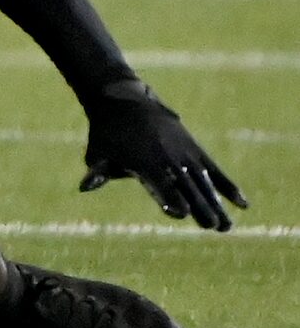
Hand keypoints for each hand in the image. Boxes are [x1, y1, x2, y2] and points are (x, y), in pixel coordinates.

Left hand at [81, 79, 245, 231]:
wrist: (124, 99)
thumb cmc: (107, 132)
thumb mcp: (98, 150)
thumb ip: (96, 171)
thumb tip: (84, 187)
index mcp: (144, 161)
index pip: (160, 184)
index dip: (170, 198)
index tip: (183, 213)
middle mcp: (168, 157)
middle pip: (187, 186)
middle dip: (201, 207)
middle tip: (215, 227)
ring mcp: (184, 152)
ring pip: (203, 182)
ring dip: (216, 204)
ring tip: (225, 227)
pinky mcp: (194, 148)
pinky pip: (214, 169)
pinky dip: (227, 186)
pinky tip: (243, 203)